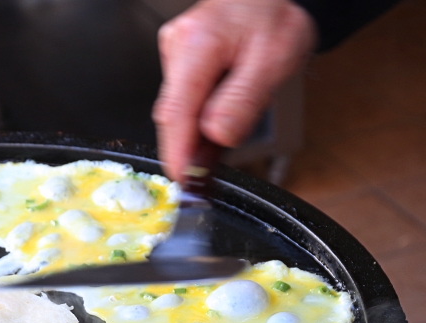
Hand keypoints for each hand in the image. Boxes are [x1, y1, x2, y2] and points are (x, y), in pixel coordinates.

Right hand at [152, 0, 316, 181]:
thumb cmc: (275, 18)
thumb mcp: (275, 59)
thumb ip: (244, 100)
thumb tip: (217, 134)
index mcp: (198, 43)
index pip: (177, 109)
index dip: (177, 149)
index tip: (183, 177)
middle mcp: (177, 46)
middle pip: (173, 113)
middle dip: (187, 147)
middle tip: (204, 178)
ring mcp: (174, 54)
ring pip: (178, 110)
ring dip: (195, 134)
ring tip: (222, 143)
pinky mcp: (178, 62)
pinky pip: (183, 100)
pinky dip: (197, 120)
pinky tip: (215, 125)